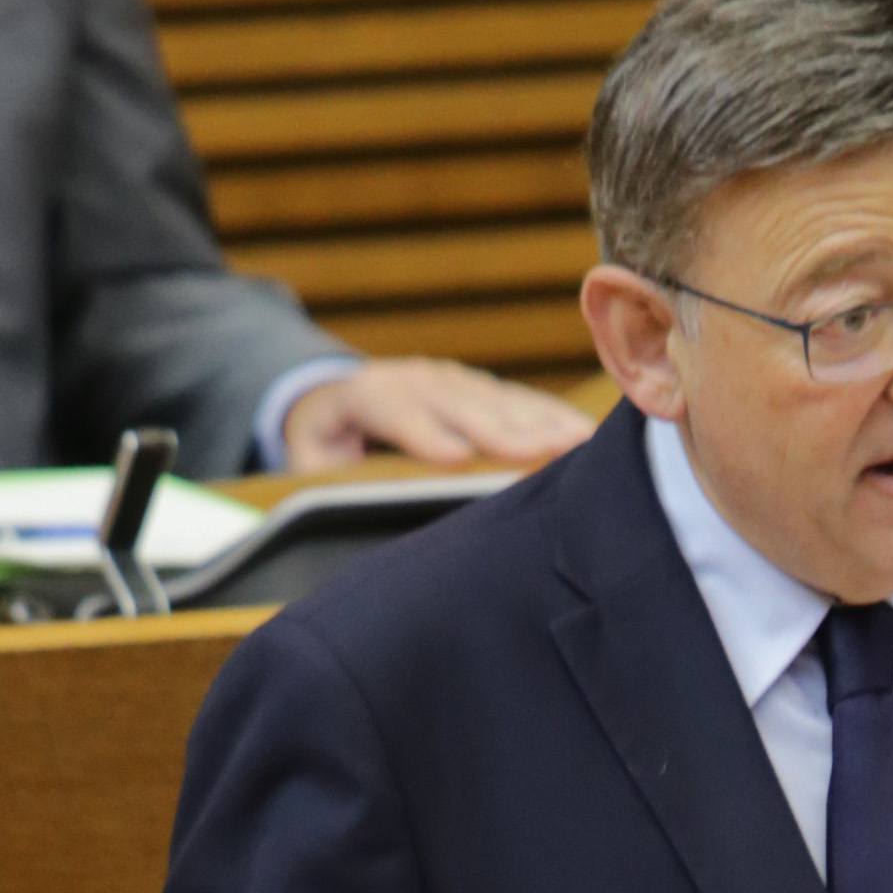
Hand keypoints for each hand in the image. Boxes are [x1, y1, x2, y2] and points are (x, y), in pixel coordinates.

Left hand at [281, 357, 592, 469]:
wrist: (335, 395)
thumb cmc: (325, 445)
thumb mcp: (309, 461)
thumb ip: (325, 480)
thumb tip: (343, 514)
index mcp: (366, 393)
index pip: (397, 410)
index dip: (426, 432)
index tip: (456, 457)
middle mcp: (416, 378)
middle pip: (460, 403)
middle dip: (499, 428)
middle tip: (538, 451)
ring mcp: (454, 379)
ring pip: (498, 399)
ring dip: (539, 421)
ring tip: (578, 442)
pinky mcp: (482, 388)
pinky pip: (521, 400)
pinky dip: (552, 417)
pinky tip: (583, 432)